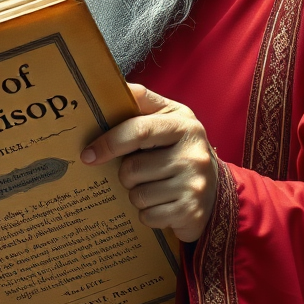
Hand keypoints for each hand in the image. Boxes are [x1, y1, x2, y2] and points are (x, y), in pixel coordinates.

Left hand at [80, 83, 218, 242]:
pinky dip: (148, 214)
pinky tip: (161, 204)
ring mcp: (194, 184)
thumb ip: (143, 101)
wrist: (214, 190)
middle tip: (139, 172)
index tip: (88, 154)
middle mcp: (193, 153)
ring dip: (137, 195)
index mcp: (184, 124)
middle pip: (132, 169)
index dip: (109, 141)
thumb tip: (113, 86)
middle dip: (126, 174)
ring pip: (138, 195)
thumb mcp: (169, 118)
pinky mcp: (191, 212)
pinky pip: (148, 217)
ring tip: (153, 188)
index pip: (139, 130)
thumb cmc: (180, 149)